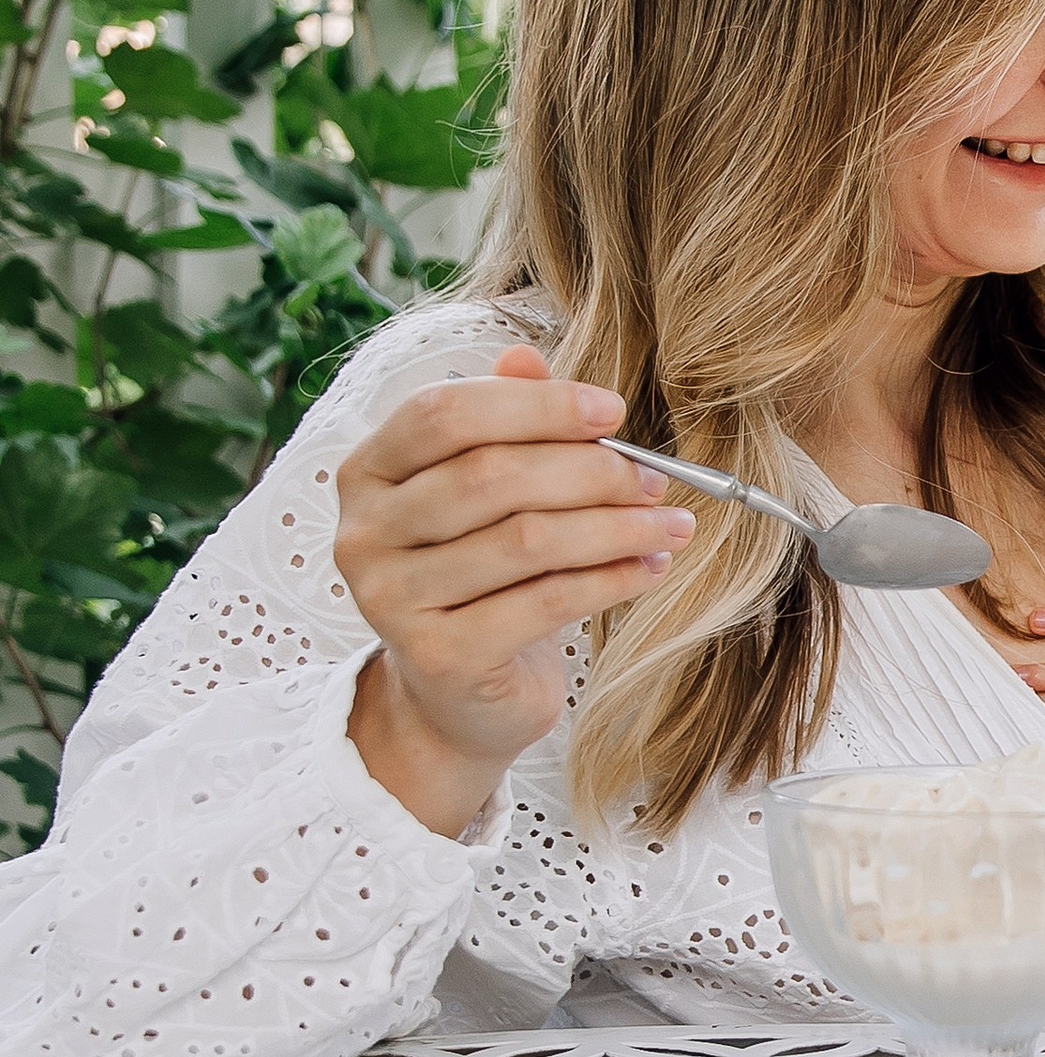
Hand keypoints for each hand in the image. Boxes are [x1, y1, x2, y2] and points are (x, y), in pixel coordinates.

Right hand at [336, 344, 694, 837]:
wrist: (456, 698)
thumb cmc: (480, 579)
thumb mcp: (486, 496)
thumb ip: (500, 424)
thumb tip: (526, 358)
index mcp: (368, 472)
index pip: (444, 413)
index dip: (535, 406)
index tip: (612, 412)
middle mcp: (364, 533)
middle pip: (491, 475)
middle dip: (589, 470)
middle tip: (653, 477)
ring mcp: (392, 599)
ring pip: (526, 540)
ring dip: (615, 526)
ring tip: (669, 523)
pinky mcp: (438, 656)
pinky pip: (545, 601)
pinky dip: (611, 578)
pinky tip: (651, 567)